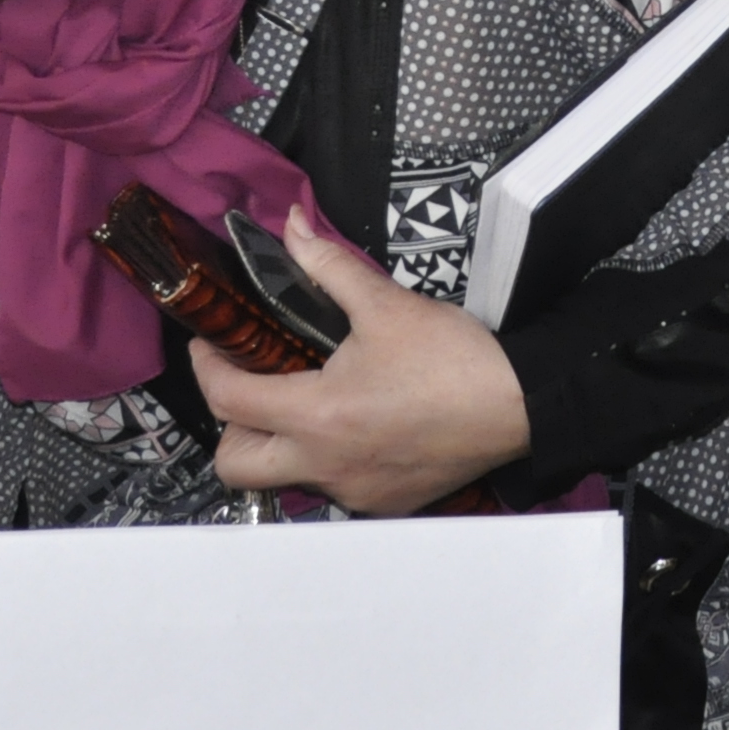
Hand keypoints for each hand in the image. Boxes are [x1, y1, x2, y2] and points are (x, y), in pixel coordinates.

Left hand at [195, 203, 530, 515]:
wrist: (521, 405)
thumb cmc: (453, 359)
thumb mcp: (387, 304)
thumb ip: (328, 265)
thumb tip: (293, 226)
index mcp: (317, 414)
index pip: (227, 401)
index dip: (207, 369)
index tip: (212, 348)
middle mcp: (325, 464)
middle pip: (235, 465)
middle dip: (233, 428)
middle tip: (256, 389)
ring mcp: (353, 491)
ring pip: (284, 478)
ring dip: (282, 446)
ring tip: (313, 404)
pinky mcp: (383, 504)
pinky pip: (333, 487)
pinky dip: (330, 460)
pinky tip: (360, 428)